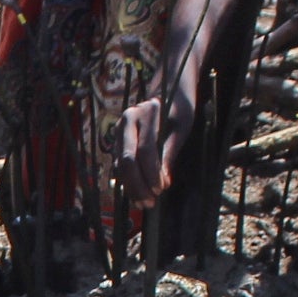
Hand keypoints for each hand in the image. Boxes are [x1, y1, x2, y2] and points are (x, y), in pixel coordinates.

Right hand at [117, 92, 188, 210]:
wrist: (166, 93)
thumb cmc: (178, 109)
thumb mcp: (181, 127)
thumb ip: (170, 152)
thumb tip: (164, 182)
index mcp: (144, 113)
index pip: (146, 149)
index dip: (152, 172)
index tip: (161, 189)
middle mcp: (126, 120)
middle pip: (127, 159)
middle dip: (138, 184)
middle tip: (149, 203)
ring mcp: (118, 130)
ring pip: (119, 164)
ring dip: (130, 186)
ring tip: (143, 203)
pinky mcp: (116, 140)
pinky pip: (118, 164)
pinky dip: (127, 181)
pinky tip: (136, 194)